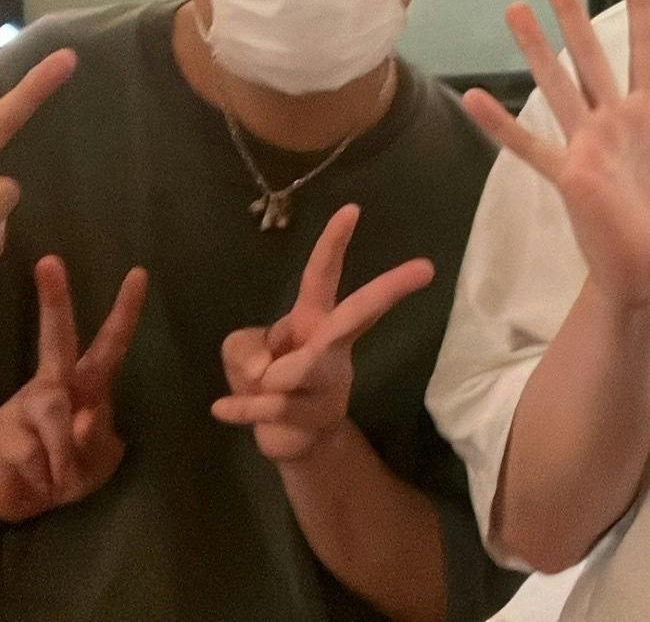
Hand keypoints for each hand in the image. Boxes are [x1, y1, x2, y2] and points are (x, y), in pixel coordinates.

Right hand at [0, 255, 149, 522]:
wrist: (20, 499)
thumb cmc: (68, 467)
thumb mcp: (95, 460)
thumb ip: (95, 438)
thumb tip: (82, 415)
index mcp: (84, 385)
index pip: (108, 344)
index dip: (124, 312)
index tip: (139, 273)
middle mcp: (53, 385)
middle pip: (56, 340)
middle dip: (54, 303)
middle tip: (49, 261)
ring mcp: (26, 406)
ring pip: (56, 416)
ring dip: (66, 457)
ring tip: (61, 477)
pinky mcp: (4, 434)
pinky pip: (40, 456)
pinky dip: (50, 480)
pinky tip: (41, 482)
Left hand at [213, 203, 433, 462]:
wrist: (291, 439)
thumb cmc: (268, 379)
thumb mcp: (241, 350)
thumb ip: (244, 345)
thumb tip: (268, 369)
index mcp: (315, 319)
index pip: (324, 274)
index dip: (333, 242)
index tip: (352, 209)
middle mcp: (332, 345)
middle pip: (360, 312)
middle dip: (390, 289)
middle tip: (426, 266)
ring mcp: (331, 382)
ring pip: (294, 370)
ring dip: (262, 380)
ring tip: (259, 387)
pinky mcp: (318, 415)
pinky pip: (269, 403)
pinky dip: (240, 407)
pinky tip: (224, 409)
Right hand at [462, 0, 649, 309]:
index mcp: (648, 115)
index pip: (646, 52)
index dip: (643, 13)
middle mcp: (613, 122)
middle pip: (593, 56)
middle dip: (573, 14)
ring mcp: (588, 146)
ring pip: (559, 86)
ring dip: (537, 49)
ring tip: (514, 9)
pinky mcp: (571, 174)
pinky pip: (530, 146)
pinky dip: (501, 124)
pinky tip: (473, 96)